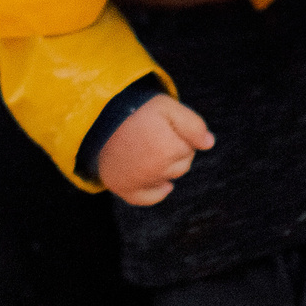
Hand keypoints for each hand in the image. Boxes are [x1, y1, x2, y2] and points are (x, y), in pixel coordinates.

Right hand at [98, 94, 214, 205]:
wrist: (96, 118)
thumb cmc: (135, 110)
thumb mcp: (167, 107)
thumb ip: (193, 124)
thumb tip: (209, 143)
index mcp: (169, 150)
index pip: (190, 148)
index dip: (180, 135)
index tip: (166, 125)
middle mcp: (156, 171)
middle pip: (181, 167)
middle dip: (175, 152)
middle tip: (157, 135)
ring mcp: (140, 183)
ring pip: (167, 180)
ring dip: (166, 169)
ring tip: (150, 150)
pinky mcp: (125, 190)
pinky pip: (148, 198)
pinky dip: (156, 191)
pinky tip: (159, 182)